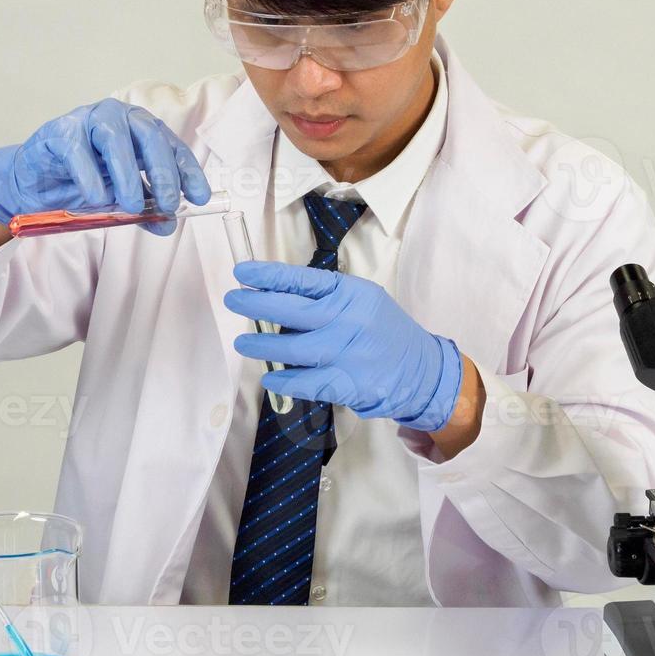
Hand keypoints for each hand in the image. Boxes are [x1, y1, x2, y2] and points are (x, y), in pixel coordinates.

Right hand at [0, 99, 210, 234]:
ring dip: (127, 174)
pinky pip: (78, 151)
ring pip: (115, 139)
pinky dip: (90, 176)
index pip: (172, 146)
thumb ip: (145, 210)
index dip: (188, 171)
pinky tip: (97, 198)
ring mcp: (88, 121)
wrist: (35, 184)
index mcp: (140, 131)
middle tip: (169, 204)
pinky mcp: (59, 132)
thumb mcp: (120, 200)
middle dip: (163, 172)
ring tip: (131, 205)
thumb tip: (168, 224)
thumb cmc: (83, 184)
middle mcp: (119, 119)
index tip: (199, 197)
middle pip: (150, 136)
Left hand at [224, 261, 463, 431]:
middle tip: (233, 300)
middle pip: (293, 310)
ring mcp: (348, 353)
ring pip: (295, 349)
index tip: (242, 272)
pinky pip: (308, 382)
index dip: (269, 276)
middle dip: (257, 304)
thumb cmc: (383, 331)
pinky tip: (270, 378)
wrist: (421, 370)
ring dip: (264, 346)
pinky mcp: (348, 383)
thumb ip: (326, 299)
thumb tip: (275, 299)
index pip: (303, 280)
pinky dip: (286, 381)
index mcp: (351, 293)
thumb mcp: (362, 301)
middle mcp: (348, 320)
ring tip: (243, 343)